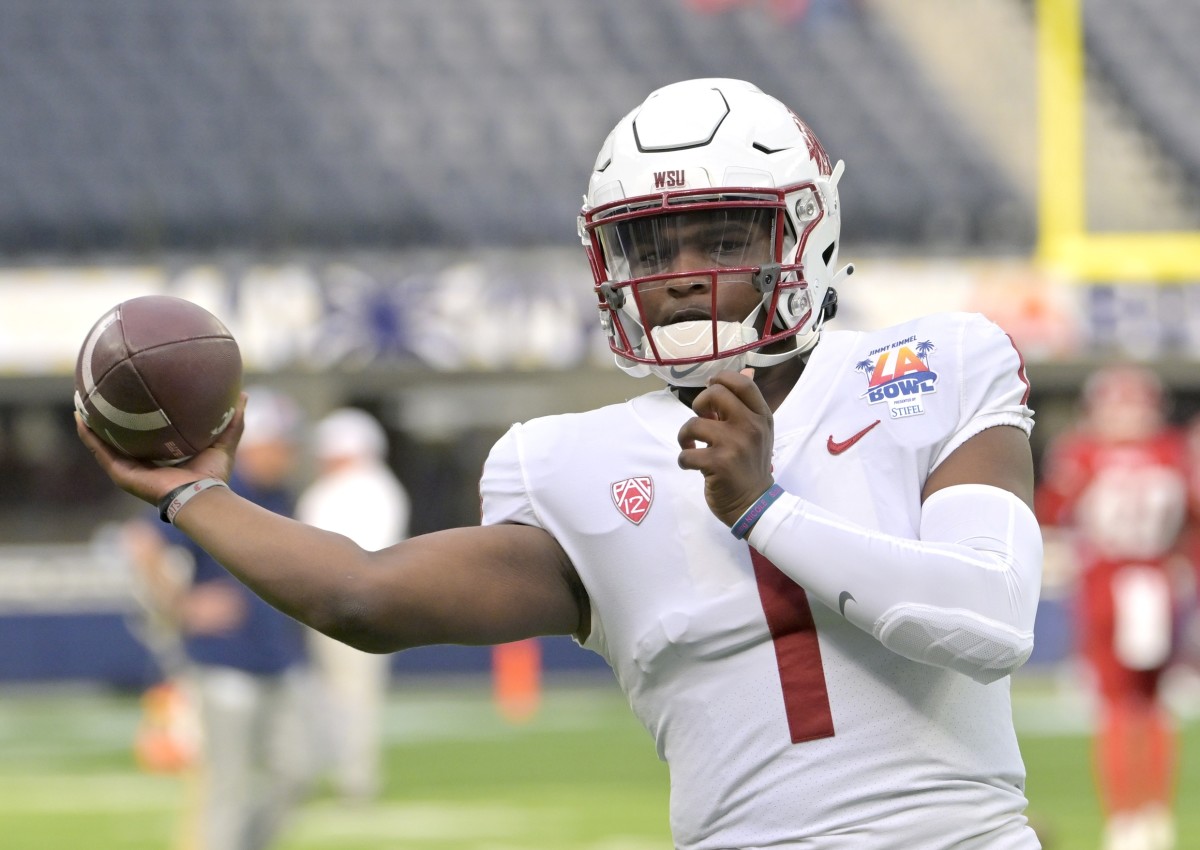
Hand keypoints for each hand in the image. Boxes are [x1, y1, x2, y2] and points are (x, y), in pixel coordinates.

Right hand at [76, 392, 246, 505]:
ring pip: (102, 445)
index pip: (142, 438)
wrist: (201, 496)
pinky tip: (80, 417)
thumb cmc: (213, 477)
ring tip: (81, 402)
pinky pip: (99, 451)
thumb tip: (242, 395)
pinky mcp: (121, 473)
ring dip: (90, 424)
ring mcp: (127, 471)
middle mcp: (140, 466)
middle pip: (117, 440)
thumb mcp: (222, 442)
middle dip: (107, 421)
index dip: (134, 421)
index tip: (129, 400)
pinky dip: (88, 434)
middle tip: (99, 397)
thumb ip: (232, 421)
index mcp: (160, 460)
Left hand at [677, 369, 774, 525]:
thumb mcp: (757, 431)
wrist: (754, 504)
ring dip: (685, 436)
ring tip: (692, 447)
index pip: (742, 383)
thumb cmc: (750, 466)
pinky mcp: (718, 464)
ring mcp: (735, 445)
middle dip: (699, 405)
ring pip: (694, 424)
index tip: (711, 393)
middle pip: (715, 394)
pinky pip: (686, 453)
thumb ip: (746, 404)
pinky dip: (684, 459)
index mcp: (761, 416)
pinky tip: (693, 465)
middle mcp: (751, 426)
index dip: (721, 380)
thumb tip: (745, 370)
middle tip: (702, 422)